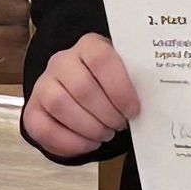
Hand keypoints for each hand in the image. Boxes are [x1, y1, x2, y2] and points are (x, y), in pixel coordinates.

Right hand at [23, 33, 139, 157]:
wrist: (83, 87)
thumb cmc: (111, 83)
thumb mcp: (126, 74)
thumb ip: (137, 81)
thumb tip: (157, 101)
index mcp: (89, 45)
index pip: (102, 59)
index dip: (120, 88)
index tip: (134, 110)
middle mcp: (62, 60)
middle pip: (82, 87)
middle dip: (106, 114)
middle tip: (120, 125)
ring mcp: (43, 84)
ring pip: (60, 105)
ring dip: (88, 127)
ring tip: (106, 134)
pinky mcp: (33, 108)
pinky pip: (41, 127)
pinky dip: (68, 142)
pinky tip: (89, 144)